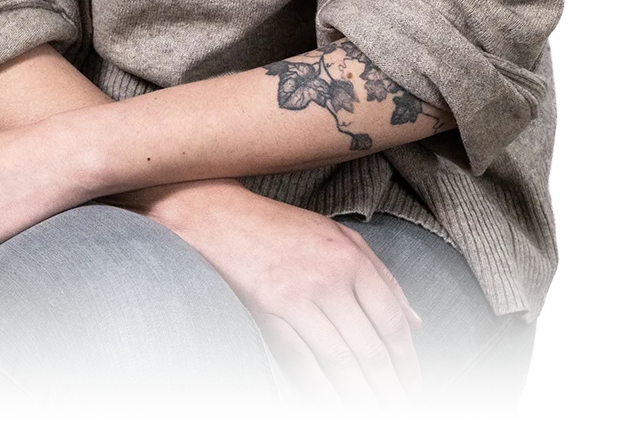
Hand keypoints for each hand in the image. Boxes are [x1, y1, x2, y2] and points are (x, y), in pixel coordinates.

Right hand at [115, 180, 421, 435]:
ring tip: (376, 426)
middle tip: (402, 419)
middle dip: (391, 391)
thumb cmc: (285, 229)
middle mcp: (328, 279)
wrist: (223, 217)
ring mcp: (296, 297)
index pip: (391, 320)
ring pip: (341, 361)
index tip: (414, 386)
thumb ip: (381, 277)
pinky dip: (320, 389)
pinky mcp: (267, 313)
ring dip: (363, 400)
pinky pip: (300, 359)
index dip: (408, 361)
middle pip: (370, 347)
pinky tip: (335, 411)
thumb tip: (415, 322)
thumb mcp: (340, 238)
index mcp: (350, 259)